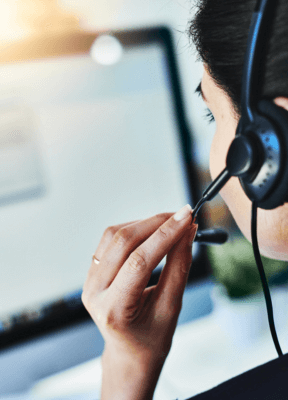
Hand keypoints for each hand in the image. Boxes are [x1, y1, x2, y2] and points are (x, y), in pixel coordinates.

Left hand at [82, 205, 197, 397]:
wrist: (130, 352)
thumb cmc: (152, 337)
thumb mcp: (171, 307)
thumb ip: (179, 267)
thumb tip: (188, 232)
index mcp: (113, 310)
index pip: (139, 262)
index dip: (166, 235)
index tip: (187, 217)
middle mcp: (94, 292)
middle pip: (123, 242)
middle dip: (156, 223)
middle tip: (183, 215)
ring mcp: (89, 281)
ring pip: (114, 236)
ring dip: (144, 223)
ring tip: (170, 223)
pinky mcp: (92, 272)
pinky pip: (110, 240)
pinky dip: (133, 230)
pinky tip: (151, 231)